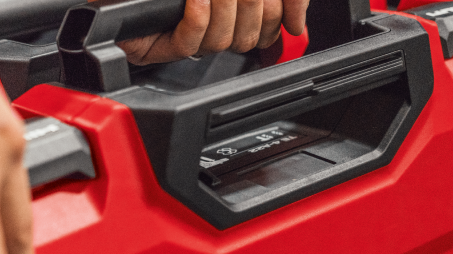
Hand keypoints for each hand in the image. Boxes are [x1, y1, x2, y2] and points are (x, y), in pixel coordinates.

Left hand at [119, 0, 309, 64]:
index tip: (286, 10)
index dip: (278, 15)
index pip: (266, 29)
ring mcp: (179, 39)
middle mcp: (205, 27)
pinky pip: (190, 40)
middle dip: (249, 5)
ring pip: (220, 41)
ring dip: (221, 6)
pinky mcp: (154, 48)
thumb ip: (272, 0)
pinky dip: (197, 15)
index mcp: (227, 11)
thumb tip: (298, 24)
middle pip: (247, 36)